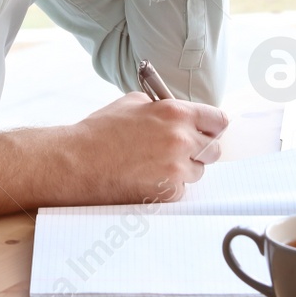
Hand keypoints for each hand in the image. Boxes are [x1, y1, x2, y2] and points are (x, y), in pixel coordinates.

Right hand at [65, 92, 228, 203]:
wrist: (77, 162)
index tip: (208, 131)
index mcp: (175, 113)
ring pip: (197, 172)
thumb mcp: (134, 103)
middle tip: (179, 151)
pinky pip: (181, 190)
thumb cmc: (100, 131)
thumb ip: (164, 107)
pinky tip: (146, 179)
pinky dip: (168, 188)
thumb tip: (183, 115)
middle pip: (213, 149)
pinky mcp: (168, 193)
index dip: (213, 127)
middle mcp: (181, 140)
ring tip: (154, 165)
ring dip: (183, 170)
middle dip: (199, 150)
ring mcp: (176, 169)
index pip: (218, 120)